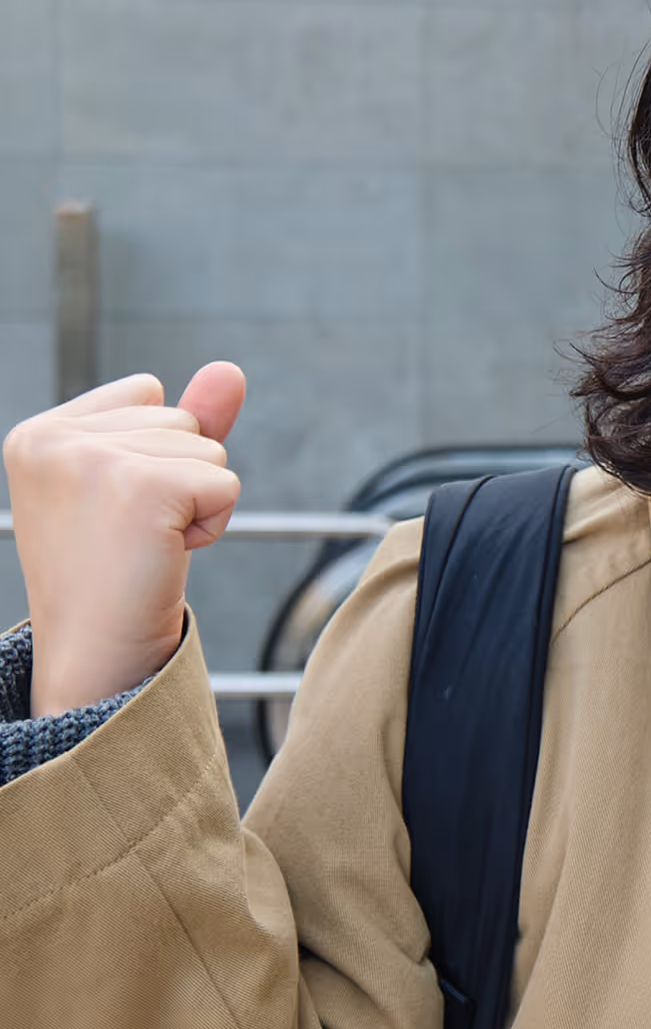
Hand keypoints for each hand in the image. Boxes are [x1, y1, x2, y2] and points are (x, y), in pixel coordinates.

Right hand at [3, 364, 245, 715]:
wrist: (97, 657)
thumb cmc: (114, 579)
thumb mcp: (141, 485)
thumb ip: (183, 424)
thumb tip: (231, 370)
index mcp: (40, 432)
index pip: (146, 393)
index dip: (157, 455)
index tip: (118, 514)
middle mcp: (56, 438)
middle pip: (182, 420)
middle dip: (180, 480)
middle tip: (134, 539)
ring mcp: (92, 459)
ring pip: (209, 448)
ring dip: (198, 503)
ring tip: (146, 547)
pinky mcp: (140, 487)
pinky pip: (225, 481)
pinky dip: (214, 522)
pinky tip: (166, 555)